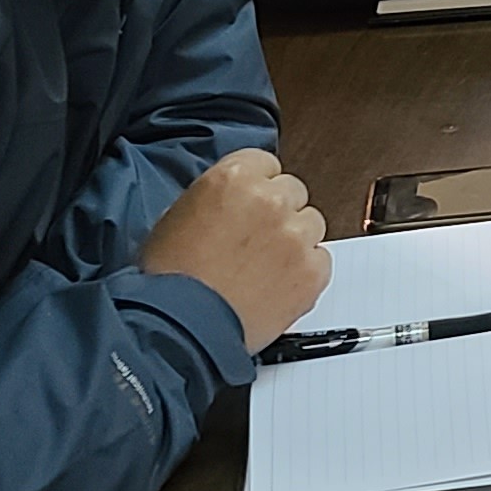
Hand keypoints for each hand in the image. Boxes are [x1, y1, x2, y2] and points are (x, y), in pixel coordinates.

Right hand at [140, 150, 330, 350]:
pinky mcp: (312, 270)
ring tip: (264, 267)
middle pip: (292, 192)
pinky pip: (321, 260)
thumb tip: (228, 202)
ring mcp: (295, 235)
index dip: (257, 187)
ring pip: (312, 224)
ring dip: (294, 241)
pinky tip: (277, 285)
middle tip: (256, 241)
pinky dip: (305, 272)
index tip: (253, 204)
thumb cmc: (169, 279)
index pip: (265, 163)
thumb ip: (214, 199)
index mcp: (234, 178)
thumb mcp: (175, 217)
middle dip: (277, 213)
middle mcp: (270, 200)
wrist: (181, 327)